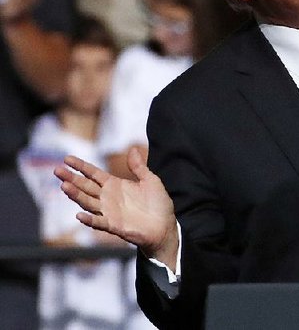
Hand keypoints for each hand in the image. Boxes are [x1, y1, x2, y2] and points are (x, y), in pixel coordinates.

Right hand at [54, 147, 179, 270]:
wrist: (165, 226)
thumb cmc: (158, 203)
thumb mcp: (150, 180)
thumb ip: (139, 167)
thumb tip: (132, 149)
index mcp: (115, 185)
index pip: (93, 174)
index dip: (81, 166)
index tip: (67, 159)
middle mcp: (108, 198)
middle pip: (85, 186)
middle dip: (71, 178)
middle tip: (57, 171)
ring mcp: (109, 212)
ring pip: (88, 202)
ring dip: (76, 195)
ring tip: (64, 186)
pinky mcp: (114, 225)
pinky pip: (99, 222)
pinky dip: (89, 219)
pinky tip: (79, 215)